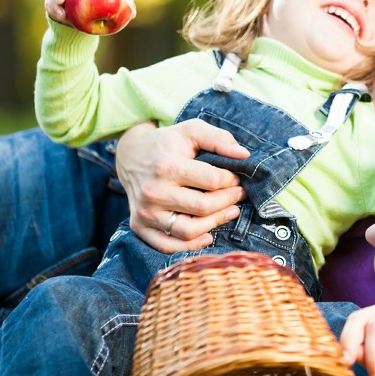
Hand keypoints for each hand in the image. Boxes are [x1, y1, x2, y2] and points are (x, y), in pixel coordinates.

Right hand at [115, 120, 248, 253]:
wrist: (130, 155)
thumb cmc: (167, 143)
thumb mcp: (191, 130)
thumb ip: (219, 138)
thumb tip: (244, 155)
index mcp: (166, 166)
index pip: (212, 181)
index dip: (232, 180)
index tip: (236, 178)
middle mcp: (153, 192)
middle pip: (203, 207)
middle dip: (228, 201)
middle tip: (239, 194)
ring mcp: (145, 212)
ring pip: (188, 231)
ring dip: (215, 223)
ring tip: (230, 212)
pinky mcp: (138, 226)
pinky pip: (167, 246)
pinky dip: (190, 246)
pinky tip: (208, 235)